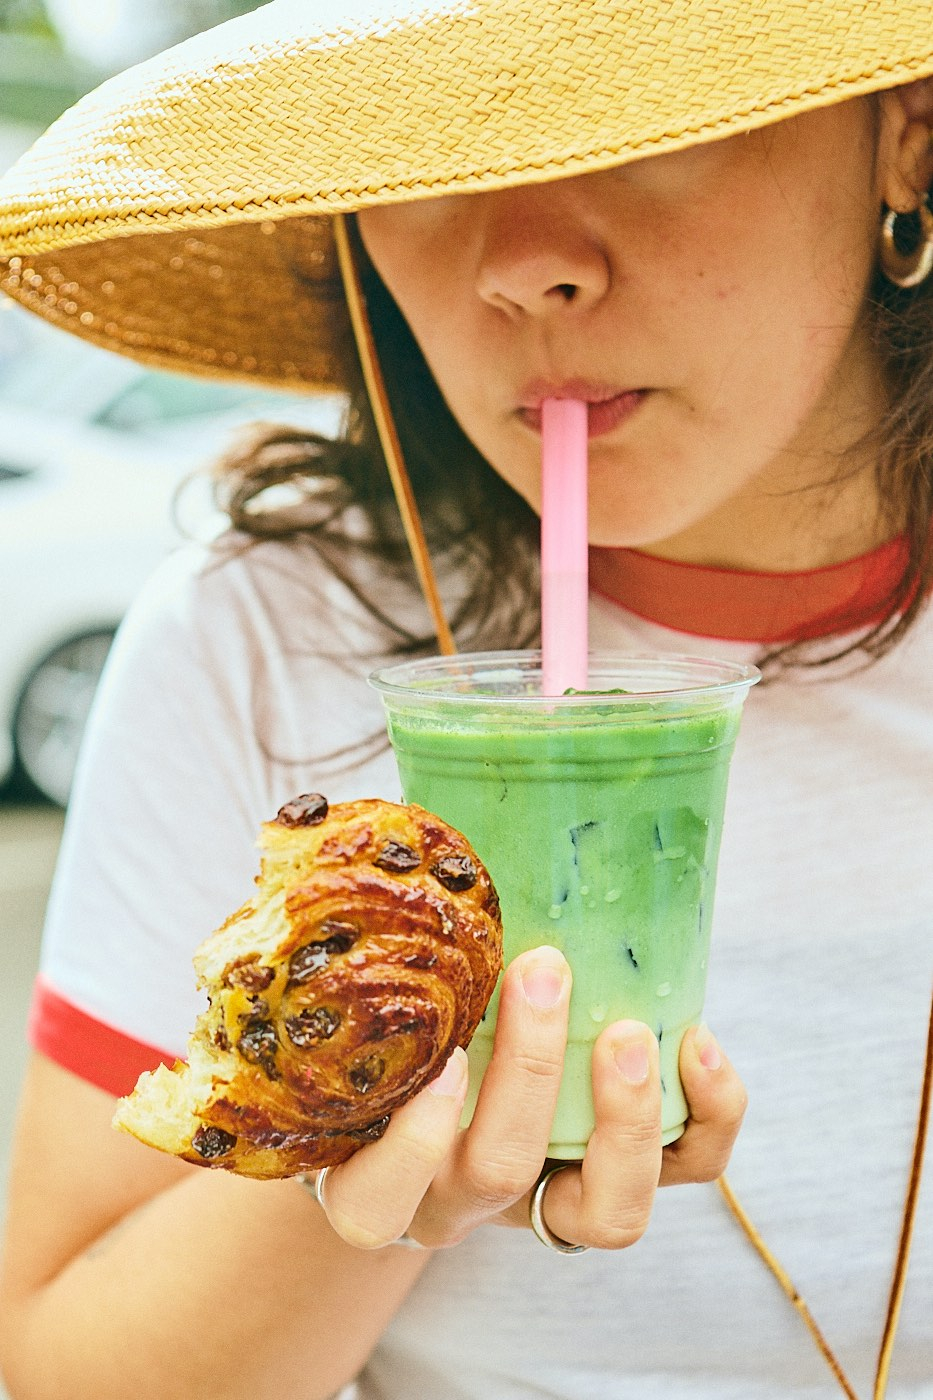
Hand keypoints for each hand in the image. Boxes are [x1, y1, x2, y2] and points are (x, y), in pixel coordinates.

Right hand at [313, 947, 746, 1250]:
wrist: (446, 1086)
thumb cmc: (394, 1031)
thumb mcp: (371, 1005)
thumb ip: (378, 952)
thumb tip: (398, 833)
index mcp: (379, 1176)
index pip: (374, 1205)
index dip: (410, 1145)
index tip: (443, 1049)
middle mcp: (464, 1201)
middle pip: (499, 1175)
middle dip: (529, 1073)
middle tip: (544, 970)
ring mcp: (550, 1201)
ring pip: (607, 1215)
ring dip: (626, 1116)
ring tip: (629, 1030)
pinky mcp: (624, 1175)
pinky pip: (687, 1169)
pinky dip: (708, 1113)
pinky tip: (697, 1040)